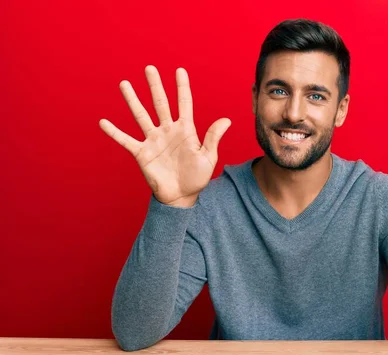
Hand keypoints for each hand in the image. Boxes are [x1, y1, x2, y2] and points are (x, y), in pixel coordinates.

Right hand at [99, 65, 230, 206]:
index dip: (182, 87)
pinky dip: (114, 132)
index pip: (184, 103)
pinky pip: (126, 140)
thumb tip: (226, 120)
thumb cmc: (197, 177)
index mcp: (186, 130)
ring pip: (141, 116)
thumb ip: (213, 138)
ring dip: (133, 100)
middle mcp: (168, 131)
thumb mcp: (208, 157)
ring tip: (124, 84)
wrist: (181, 196)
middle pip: (161, 103)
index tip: (180, 70)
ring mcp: (153, 140)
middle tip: (150, 68)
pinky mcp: (142, 153)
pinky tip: (103, 122)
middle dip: (155, 86)